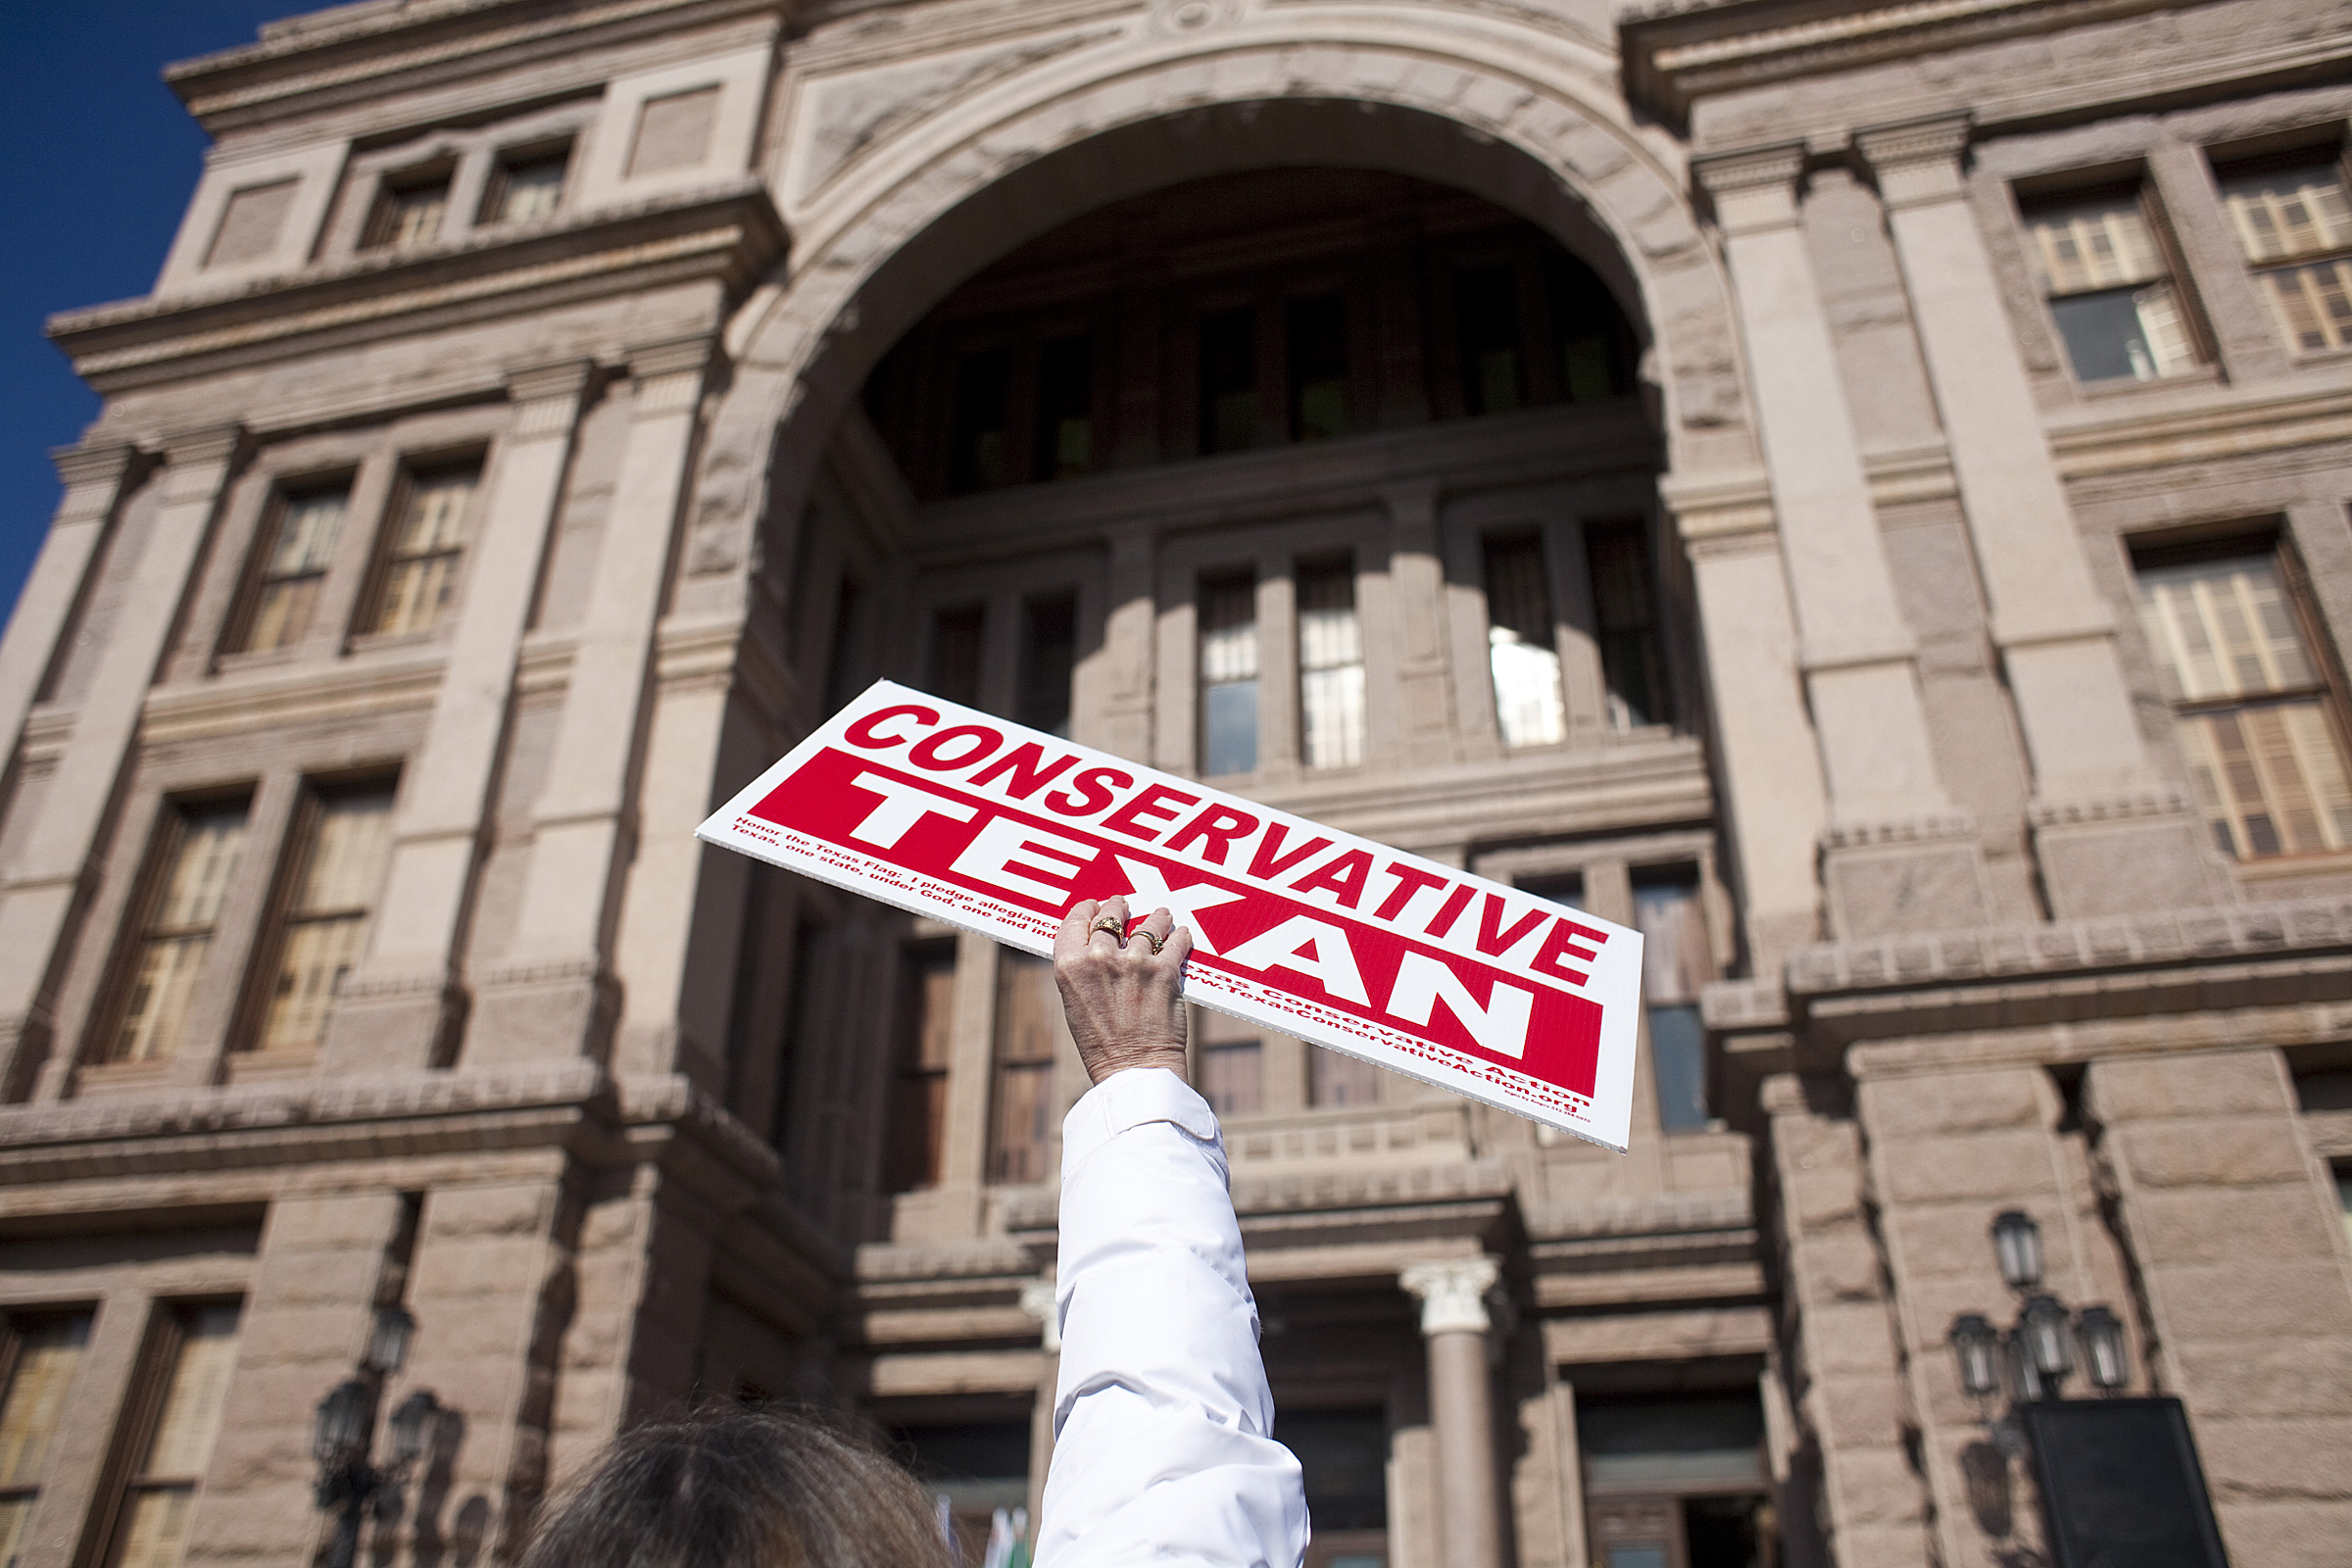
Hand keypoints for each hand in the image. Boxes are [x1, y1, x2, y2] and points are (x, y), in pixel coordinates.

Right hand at [1053, 895, 1193, 1084]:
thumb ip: (1082, 971)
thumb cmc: (1101, 1045)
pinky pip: (1176, 941)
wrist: (1133, 1069)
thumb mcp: (1076, 1003)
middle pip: (1109, 916)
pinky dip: (1180, 936)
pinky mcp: (1165, 970)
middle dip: (1117, 907)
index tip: (1093, 906)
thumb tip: (1095, 947)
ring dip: (1155, 918)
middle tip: (1122, 904)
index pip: (1075, 922)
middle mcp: (1100, 958)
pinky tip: (1182, 934)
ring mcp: (1134, 961)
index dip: (1086, 910)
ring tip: (1161, 915)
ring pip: (1148, 924)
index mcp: (1070, 967)